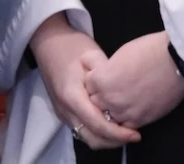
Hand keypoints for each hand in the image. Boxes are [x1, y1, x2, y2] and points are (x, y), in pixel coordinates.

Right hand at [30, 14, 138, 150]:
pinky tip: (111, 123)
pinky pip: (82, 130)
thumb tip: (122, 93)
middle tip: (134, 135)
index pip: (97, 124)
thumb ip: (106, 75)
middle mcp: (65, 109)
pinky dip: (98, 133)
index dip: (118, 133)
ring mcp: (62, 113)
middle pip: (92, 138)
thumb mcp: (92, 54)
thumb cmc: (71, 46)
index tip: (136, 134)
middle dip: (114, 141)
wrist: (47, 42)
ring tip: (125, 131)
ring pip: (86, 137)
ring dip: (106, 139)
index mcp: (72, 95)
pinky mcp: (64, 112)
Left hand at [84, 31, 183, 129]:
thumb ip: (108, 71)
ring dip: (114, 110)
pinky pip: (126, 126)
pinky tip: (134, 108)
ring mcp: (125, 112)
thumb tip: (108, 78)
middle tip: (114, 90)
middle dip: (102, 97)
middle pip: (96, 104)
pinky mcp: (141, 120)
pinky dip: (127, 120)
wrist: (175, 61)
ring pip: (109, 118)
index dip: (96, 81)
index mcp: (101, 80)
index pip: (88, 86)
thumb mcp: (120, 55)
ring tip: (125, 100)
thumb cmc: (148, 50)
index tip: (104, 78)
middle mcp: (109, 99)